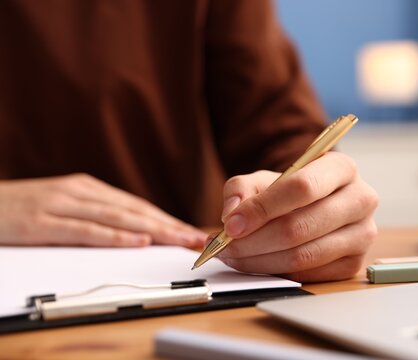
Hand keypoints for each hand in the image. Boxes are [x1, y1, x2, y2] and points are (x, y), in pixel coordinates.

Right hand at [0, 174, 206, 246]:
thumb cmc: (23, 209)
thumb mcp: (64, 206)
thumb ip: (95, 214)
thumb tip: (132, 230)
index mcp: (89, 188)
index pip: (137, 206)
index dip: (167, 219)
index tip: (190, 232)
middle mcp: (81, 192)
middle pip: (134, 211)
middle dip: (169, 225)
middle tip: (196, 238)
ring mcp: (62, 204)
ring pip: (118, 218)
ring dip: (154, 230)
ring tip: (179, 240)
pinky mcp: (44, 221)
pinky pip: (86, 230)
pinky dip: (115, 236)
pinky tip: (137, 242)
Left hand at [216, 152, 377, 281]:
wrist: (315, 207)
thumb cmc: (290, 191)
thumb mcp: (264, 179)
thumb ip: (241, 189)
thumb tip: (231, 214)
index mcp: (342, 168)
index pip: (302, 188)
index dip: (262, 209)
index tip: (231, 224)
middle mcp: (361, 199)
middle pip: (300, 226)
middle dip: (254, 241)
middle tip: (226, 246)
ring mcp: (363, 234)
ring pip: (303, 255)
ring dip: (260, 260)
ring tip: (235, 256)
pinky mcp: (354, 263)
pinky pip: (309, 275)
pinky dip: (276, 273)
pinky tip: (257, 263)